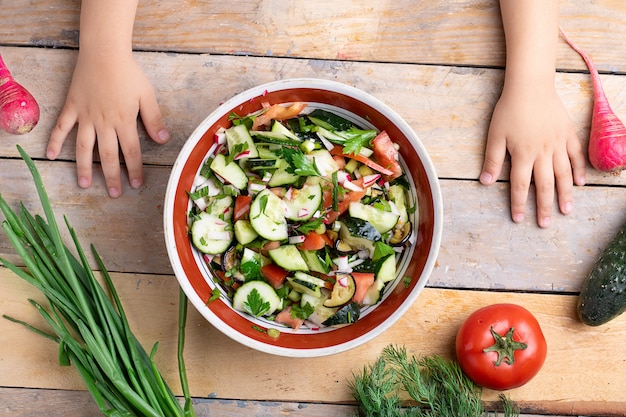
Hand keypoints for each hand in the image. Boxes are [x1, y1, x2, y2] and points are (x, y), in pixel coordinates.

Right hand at [47, 50, 169, 197]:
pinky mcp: (72, 107)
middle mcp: (104, 122)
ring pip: (84, 147)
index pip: (131, 152)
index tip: (136, 184)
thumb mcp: (147, 96)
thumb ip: (154, 120)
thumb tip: (163, 140)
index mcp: (124, 121)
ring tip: (84, 185)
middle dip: (111, 176)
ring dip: (84, 167)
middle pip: (108, 155)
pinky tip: (52, 156)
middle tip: (113, 194)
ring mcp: (85, 116)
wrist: (104, 52)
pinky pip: (61, 127)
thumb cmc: (128, 73)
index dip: (134, 169)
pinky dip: (55, 141)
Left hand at [480, 84, 585, 227]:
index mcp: (522, 155)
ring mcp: (558, 144)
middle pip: (544, 185)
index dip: (519, 204)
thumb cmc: (509, 110)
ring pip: (563, 174)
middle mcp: (542, 153)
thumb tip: (484, 182)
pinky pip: (576, 156)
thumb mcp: (494, 136)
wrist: (531, 86)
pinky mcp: (568, 134)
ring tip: (567, 211)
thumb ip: (492, 160)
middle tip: (546, 224)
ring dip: (565, 194)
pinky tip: (579, 183)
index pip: (520, 186)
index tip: (519, 220)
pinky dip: (578, 170)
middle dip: (544, 207)